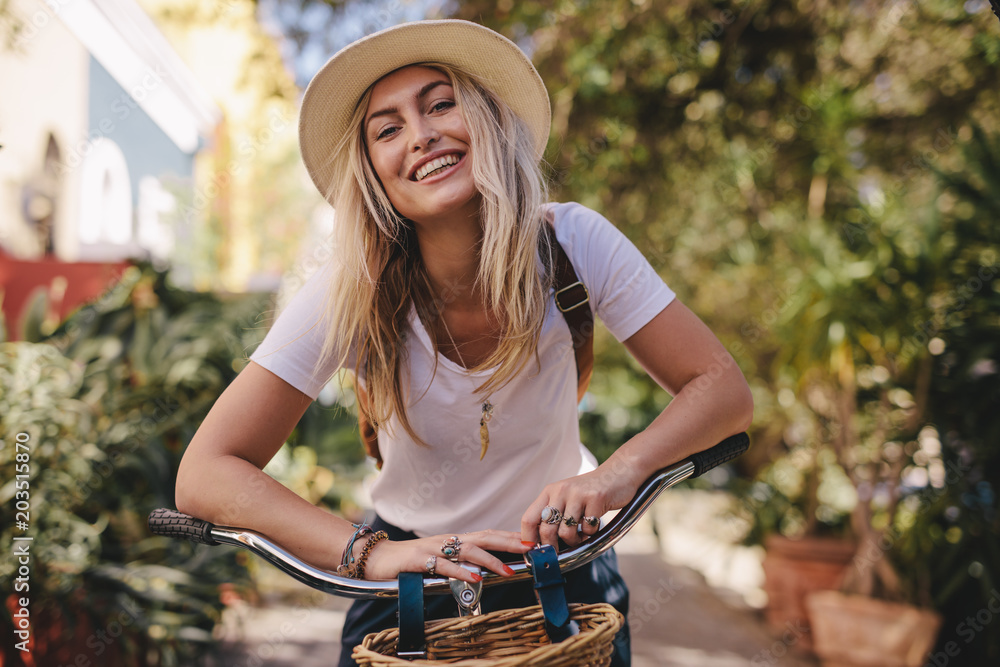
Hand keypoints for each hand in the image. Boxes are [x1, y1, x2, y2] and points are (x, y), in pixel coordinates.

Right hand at [363, 529, 530, 583]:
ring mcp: (434, 548)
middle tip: (529, 548)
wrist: (378, 557)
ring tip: (508, 569)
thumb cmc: (410, 560)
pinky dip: (462, 572)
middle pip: (484, 536)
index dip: (508, 537)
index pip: (487, 534)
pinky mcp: (421, 560)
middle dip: (509, 541)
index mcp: (454, 540)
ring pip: (468, 550)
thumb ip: (459, 561)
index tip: (530, 542)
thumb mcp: (439, 558)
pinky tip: (475, 578)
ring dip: (491, 560)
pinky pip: (445, 566)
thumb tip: (482, 569)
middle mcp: (447, 540)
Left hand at [520, 464, 641, 549]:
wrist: (619, 473)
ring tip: (581, 535)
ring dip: (574, 541)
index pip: (529, 518)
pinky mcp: (596, 498)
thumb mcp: (567, 498)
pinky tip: (594, 525)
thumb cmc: (591, 492)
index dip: (528, 539)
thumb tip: (540, 545)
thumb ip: (554, 516)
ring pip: (565, 532)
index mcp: (550, 492)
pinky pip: (587, 529)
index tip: (533, 553)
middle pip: (546, 530)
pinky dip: (591, 533)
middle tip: (559, 553)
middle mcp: (560, 491)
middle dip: (552, 547)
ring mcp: (578, 494)